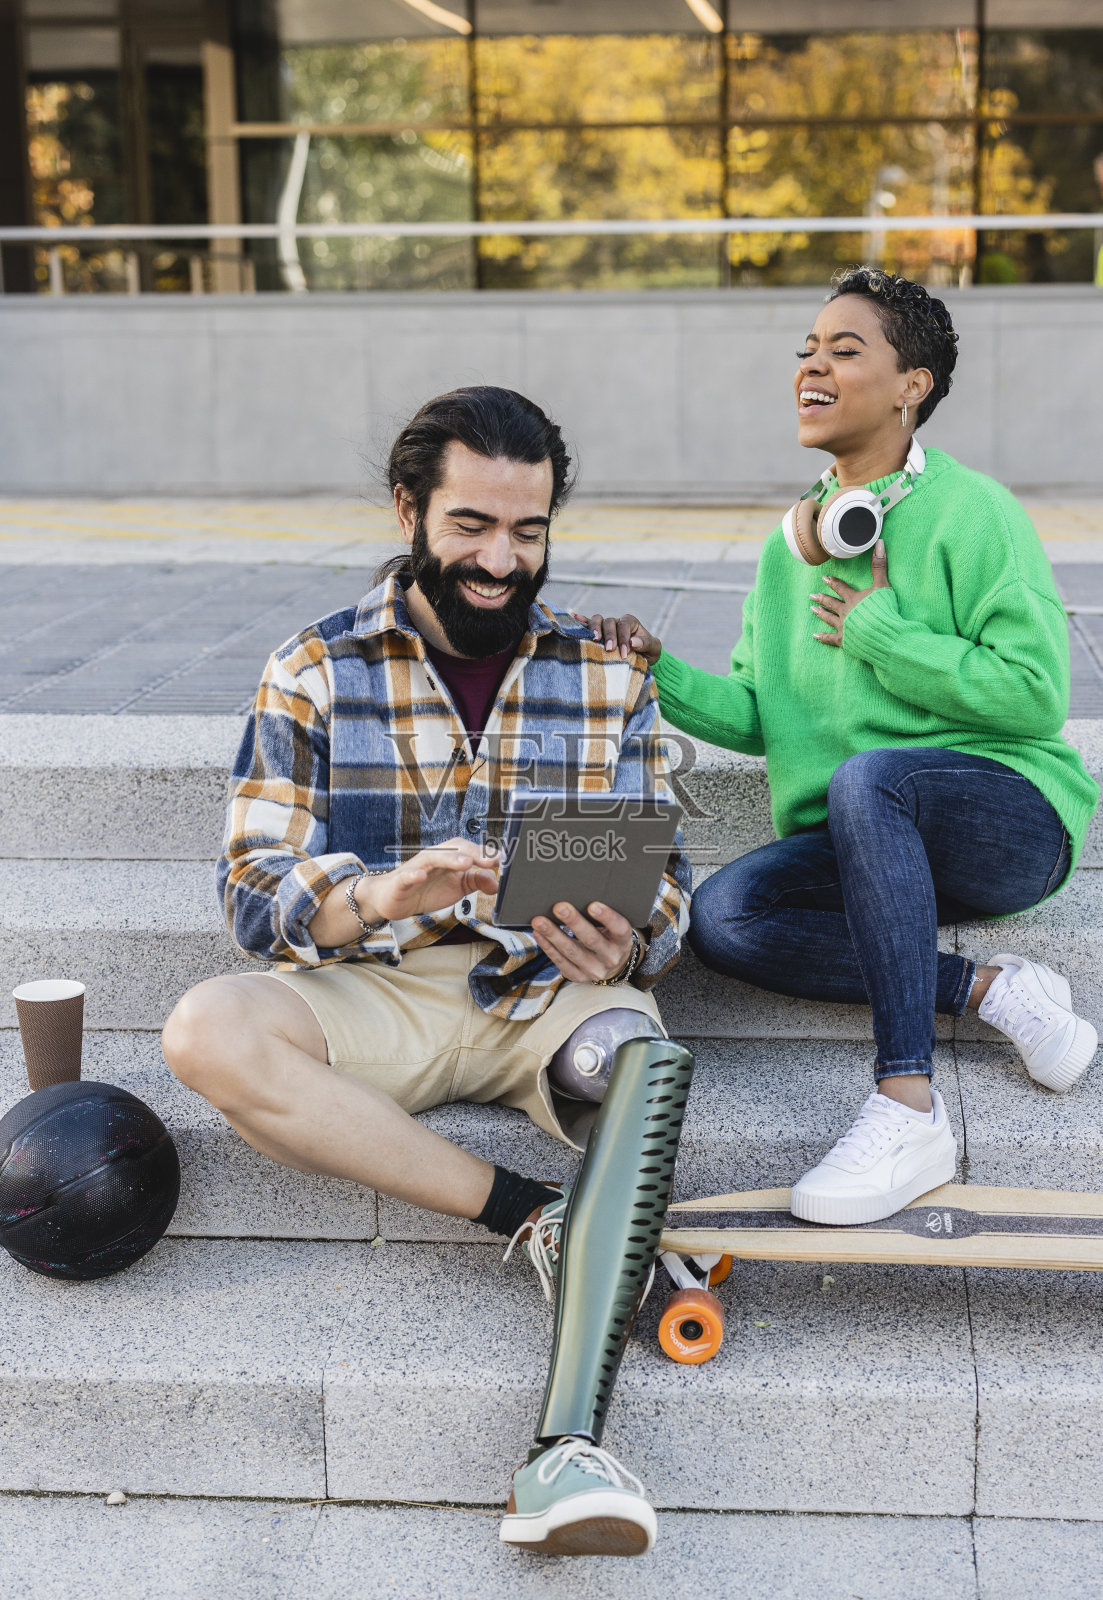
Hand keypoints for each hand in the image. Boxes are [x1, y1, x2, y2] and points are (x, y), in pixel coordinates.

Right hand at [357, 840, 499, 922]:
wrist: (392, 899)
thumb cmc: (427, 889)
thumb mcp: (458, 887)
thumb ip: (477, 882)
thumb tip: (497, 883)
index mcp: (450, 857)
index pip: (470, 849)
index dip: (487, 854)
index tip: (505, 860)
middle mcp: (435, 858)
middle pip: (455, 848)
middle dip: (474, 853)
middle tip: (491, 861)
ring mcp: (417, 868)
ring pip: (434, 858)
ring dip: (450, 858)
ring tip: (465, 863)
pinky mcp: (402, 881)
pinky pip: (408, 876)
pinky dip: (414, 874)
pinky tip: (422, 876)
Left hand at [531, 900, 636, 983]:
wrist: (612, 964)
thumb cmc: (609, 936)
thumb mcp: (613, 926)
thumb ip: (601, 915)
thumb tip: (576, 896)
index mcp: (623, 941)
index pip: (618, 928)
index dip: (607, 917)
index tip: (592, 905)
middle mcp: (611, 957)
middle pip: (591, 940)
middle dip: (574, 922)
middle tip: (559, 907)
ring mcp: (595, 970)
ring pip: (572, 951)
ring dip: (553, 935)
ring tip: (539, 921)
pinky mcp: (579, 976)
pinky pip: (561, 962)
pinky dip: (548, 947)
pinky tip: (538, 934)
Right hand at [573, 611, 660, 665]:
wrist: (643, 659)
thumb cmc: (649, 653)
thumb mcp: (654, 648)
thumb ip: (646, 643)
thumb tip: (633, 642)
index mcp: (630, 622)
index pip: (624, 625)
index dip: (623, 638)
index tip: (624, 654)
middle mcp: (616, 621)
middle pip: (608, 621)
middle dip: (609, 635)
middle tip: (610, 650)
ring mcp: (605, 627)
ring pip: (596, 620)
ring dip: (594, 629)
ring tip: (594, 640)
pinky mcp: (597, 634)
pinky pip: (587, 625)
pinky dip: (580, 621)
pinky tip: (573, 616)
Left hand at [811, 538, 889, 646]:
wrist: (881, 632)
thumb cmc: (883, 609)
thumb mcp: (883, 585)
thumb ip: (879, 565)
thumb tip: (879, 542)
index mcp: (854, 598)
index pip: (841, 588)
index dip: (833, 583)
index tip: (825, 578)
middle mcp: (846, 611)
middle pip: (831, 603)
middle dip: (822, 598)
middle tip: (812, 595)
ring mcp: (844, 626)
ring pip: (829, 618)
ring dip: (821, 613)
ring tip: (812, 609)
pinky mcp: (845, 640)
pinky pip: (831, 638)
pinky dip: (823, 637)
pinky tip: (815, 636)